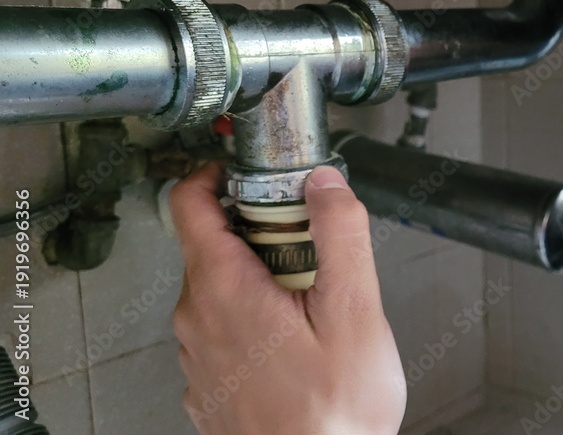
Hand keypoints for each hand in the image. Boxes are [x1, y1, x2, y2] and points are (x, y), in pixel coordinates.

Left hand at [170, 161, 405, 433]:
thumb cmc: (334, 413)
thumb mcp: (355, 312)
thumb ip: (340, 235)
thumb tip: (326, 182)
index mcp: (224, 289)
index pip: (187, 203)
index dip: (214, 174)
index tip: (246, 173)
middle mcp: (197, 320)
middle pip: (211, 244)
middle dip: (259, 230)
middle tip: (312, 248)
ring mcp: (199, 357)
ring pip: (219, 289)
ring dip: (260, 276)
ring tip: (314, 303)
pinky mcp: (210, 385)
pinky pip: (223, 329)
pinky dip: (254, 317)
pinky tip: (299, 343)